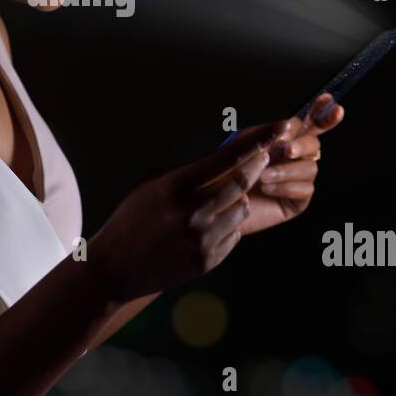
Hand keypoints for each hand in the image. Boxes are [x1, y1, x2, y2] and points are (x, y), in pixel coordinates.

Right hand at [89, 120, 298, 303]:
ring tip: (220, 200)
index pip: (226, 158)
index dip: (257, 140)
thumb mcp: (151, 185)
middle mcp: (193, 212)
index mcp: (176, 187)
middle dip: (258, 165)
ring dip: (240, 199)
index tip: (279, 127)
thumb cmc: (132, 218)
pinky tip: (207, 226)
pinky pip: (234, 234)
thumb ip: (185, 172)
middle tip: (266, 154)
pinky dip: (228, 225)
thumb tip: (220, 156)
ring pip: (242, 208)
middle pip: (242, 182)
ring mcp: (203, 239)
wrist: (116, 267)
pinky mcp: (208, 260)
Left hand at [236, 93, 344, 236]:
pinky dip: (287, 187)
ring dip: (287, 170)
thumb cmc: (223, 175)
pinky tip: (267, 189)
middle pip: (314, 143)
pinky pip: (306, 189)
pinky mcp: (296, 201)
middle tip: (287, 150)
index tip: (329, 100)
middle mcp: (293, 158)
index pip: (308, 123)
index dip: (322, 111)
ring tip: (262, 177)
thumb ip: (266, 133)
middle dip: (303, 144)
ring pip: (311, 167)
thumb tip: (288, 124)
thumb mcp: (241, 147)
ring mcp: (297, 179)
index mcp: (281, 140)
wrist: (216, 207)